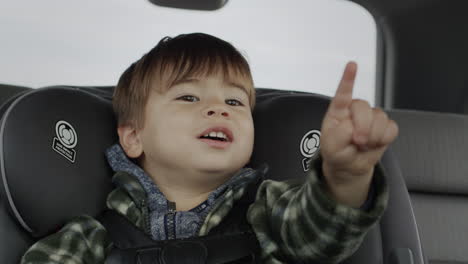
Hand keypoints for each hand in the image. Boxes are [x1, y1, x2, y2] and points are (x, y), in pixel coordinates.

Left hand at [320, 62, 397, 206]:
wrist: (350, 166)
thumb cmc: (337, 152)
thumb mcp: (330, 146)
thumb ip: (340, 134)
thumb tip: (354, 126)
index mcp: (338, 111)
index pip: (343, 93)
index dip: (348, 78)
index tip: (351, 65)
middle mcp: (355, 110)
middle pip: (364, 107)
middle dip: (362, 127)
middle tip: (357, 141)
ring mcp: (371, 117)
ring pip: (380, 118)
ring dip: (373, 136)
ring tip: (363, 144)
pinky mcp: (385, 126)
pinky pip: (391, 128)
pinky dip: (383, 139)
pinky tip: (374, 143)